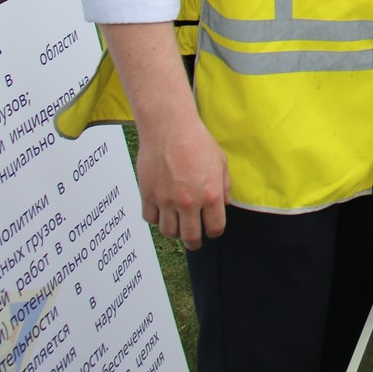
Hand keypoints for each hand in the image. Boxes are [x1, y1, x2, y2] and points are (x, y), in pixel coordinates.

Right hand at [136, 108, 231, 250]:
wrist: (169, 128)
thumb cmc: (197, 142)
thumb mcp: (221, 162)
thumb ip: (225, 187)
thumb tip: (224, 205)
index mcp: (211, 195)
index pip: (215, 228)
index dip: (214, 232)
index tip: (211, 231)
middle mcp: (188, 202)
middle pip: (190, 237)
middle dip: (194, 243)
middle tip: (194, 241)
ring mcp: (166, 200)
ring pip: (168, 231)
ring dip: (175, 231)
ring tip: (178, 223)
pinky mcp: (147, 195)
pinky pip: (150, 219)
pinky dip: (156, 219)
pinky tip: (162, 211)